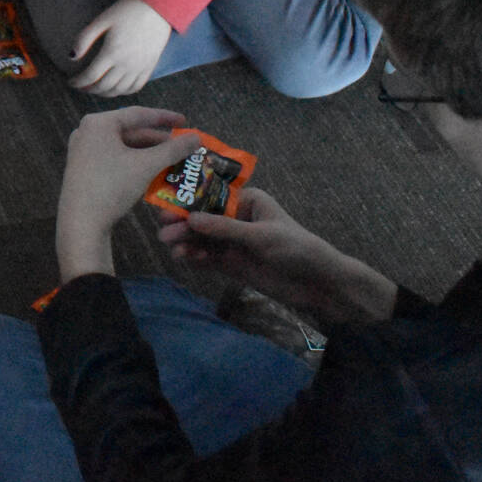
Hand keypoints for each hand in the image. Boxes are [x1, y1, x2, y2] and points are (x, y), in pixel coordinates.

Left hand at [54, 107, 201, 280]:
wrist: (82, 223)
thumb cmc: (112, 186)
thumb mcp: (146, 166)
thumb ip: (173, 149)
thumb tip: (197, 137)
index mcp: (98, 123)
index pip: (138, 114)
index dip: (165, 117)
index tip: (185, 122)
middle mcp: (87, 131)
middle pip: (130, 131)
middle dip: (158, 140)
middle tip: (182, 146)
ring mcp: (82, 150)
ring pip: (123, 146)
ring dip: (147, 153)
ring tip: (171, 159)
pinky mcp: (83, 168)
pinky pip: (114, 158)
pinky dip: (133, 162)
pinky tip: (152, 171)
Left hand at [70, 0, 172, 96]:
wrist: (157, 9)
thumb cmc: (127, 11)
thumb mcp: (102, 20)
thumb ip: (84, 38)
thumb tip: (71, 57)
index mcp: (112, 52)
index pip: (90, 76)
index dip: (78, 82)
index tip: (71, 82)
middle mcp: (126, 64)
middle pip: (103, 86)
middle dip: (89, 89)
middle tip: (81, 87)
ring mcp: (139, 68)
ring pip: (119, 90)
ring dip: (104, 93)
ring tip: (95, 89)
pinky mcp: (149, 67)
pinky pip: (135, 87)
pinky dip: (123, 92)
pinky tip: (116, 89)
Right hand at [157, 187, 398, 324]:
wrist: (317, 284)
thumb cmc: (296, 249)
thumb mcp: (261, 236)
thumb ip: (225, 228)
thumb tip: (191, 219)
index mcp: (247, 201)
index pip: (211, 198)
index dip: (188, 202)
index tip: (166, 209)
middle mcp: (236, 218)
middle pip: (201, 219)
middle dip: (183, 225)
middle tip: (164, 233)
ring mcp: (232, 241)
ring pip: (201, 239)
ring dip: (186, 243)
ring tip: (174, 250)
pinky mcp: (231, 262)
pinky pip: (206, 257)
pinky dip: (194, 257)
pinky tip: (185, 260)